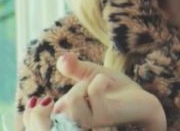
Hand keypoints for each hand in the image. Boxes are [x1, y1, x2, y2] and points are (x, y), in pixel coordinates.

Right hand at [23, 51, 166, 130]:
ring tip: (100, 84)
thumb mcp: (92, 74)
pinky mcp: (106, 115)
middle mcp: (76, 123)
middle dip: (78, 86)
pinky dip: (100, 80)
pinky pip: (94, 92)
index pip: (39, 119)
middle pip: (59, 105)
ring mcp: (91, 121)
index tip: (49, 101)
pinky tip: (108, 83)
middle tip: (94, 85)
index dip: (37, 111)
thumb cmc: (115, 89)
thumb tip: (63, 58)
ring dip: (87, 84)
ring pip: (73, 100)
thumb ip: (74, 67)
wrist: (142, 99)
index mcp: (68, 116)